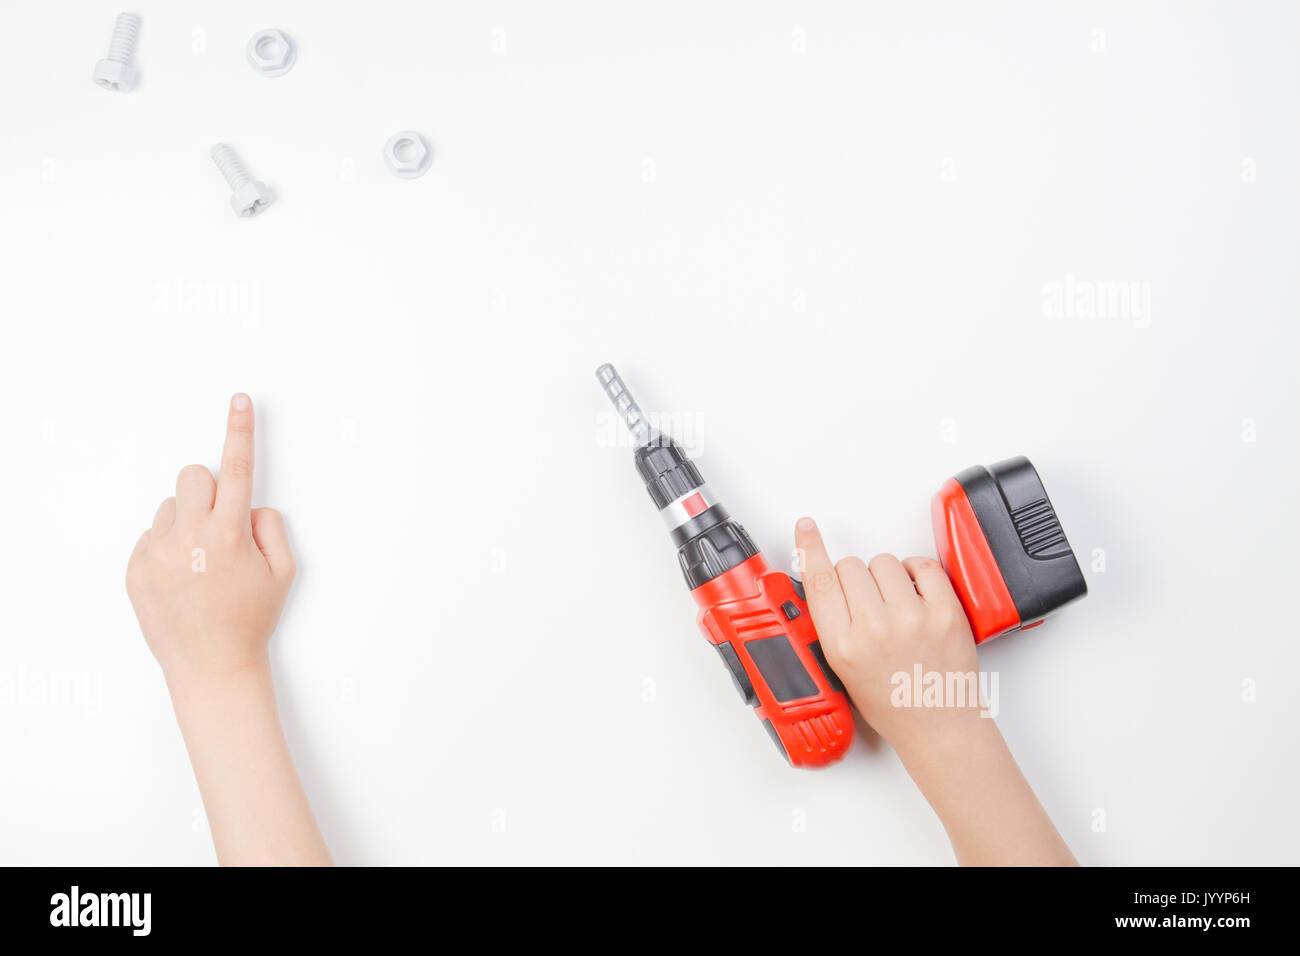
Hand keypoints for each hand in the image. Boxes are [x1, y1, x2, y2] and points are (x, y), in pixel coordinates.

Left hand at [126, 394, 294, 690]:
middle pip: (193, 476)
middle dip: (208, 489)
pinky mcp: (137, 568)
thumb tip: (249, 508)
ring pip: (170, 507)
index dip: (241, 430)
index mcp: (231, 534)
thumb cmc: (250, 620)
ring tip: (199, 563)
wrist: (212, 665)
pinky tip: (181, 578)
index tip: (241, 401)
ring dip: (186, 522)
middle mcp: (192, 537)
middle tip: (218, 520)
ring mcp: (159, 552)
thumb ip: (272, 527)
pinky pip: (151, 536)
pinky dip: (167, 548)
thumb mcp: (284, 573)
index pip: (239, 468)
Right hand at [794, 516, 1074, 864]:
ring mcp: (913, 617)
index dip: (810, 548)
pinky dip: (917, 573)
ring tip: (893, 604)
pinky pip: (922, 566)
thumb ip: (830, 626)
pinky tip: (915, 594)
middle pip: (849, 566)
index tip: (807, 529)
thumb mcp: (842, 670)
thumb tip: (825, 583)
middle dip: (854, 579)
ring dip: (885, 575)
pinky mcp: (946, 611)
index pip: (819, 580)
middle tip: (867, 606)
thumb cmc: (893, 704)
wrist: (939, 726)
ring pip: (884, 561)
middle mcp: (875, 628)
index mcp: (843, 645)